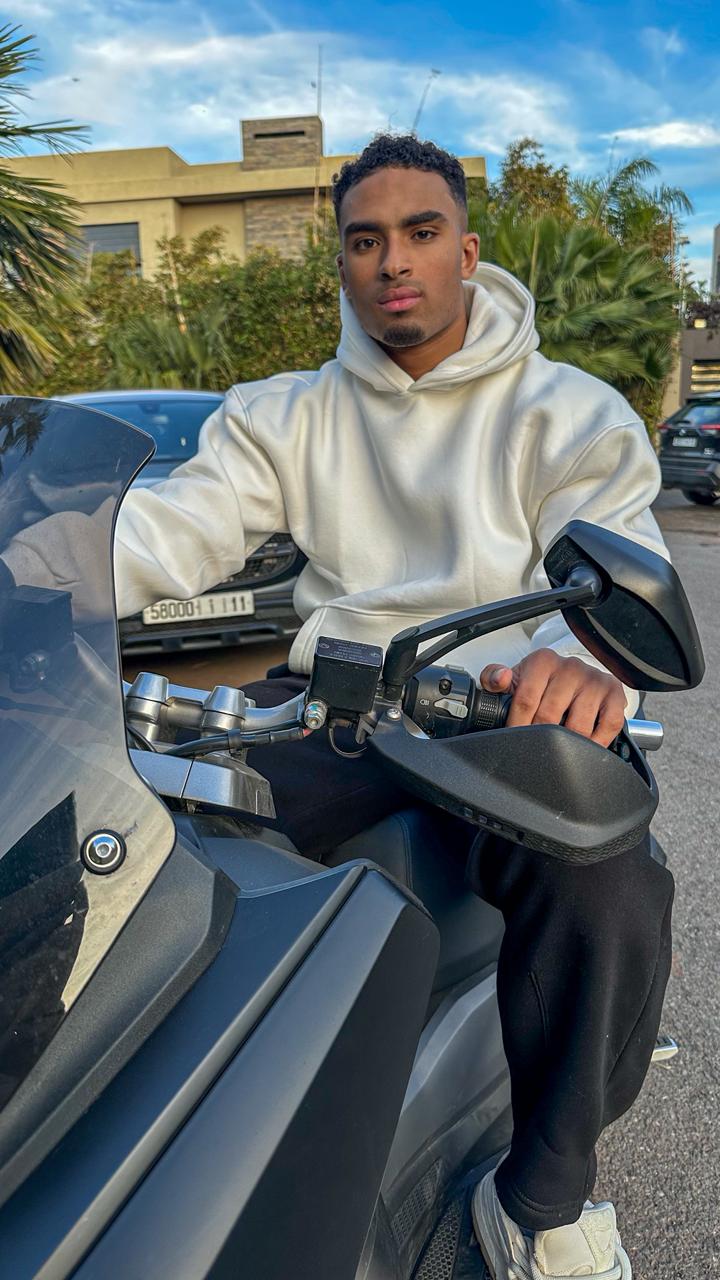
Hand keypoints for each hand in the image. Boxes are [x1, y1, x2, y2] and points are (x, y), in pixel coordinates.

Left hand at [480, 649, 625, 747]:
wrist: (573, 675)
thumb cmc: (541, 682)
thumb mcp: (515, 678)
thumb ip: (494, 678)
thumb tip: (500, 678)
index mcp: (542, 661)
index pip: (526, 699)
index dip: (518, 725)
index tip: (514, 740)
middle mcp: (570, 667)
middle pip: (550, 716)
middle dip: (539, 738)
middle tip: (534, 749)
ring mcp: (594, 680)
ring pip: (578, 726)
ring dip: (567, 744)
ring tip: (558, 749)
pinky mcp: (614, 693)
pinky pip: (609, 724)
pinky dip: (597, 742)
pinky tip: (586, 747)